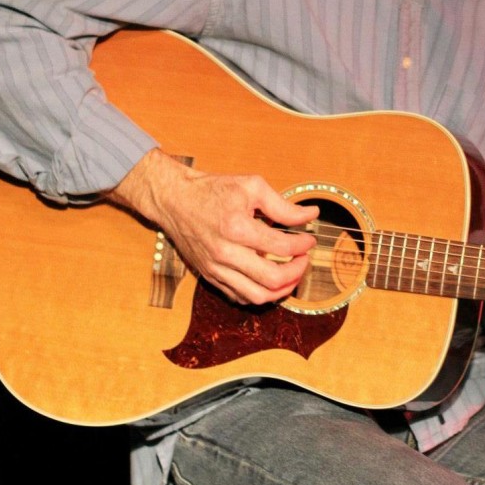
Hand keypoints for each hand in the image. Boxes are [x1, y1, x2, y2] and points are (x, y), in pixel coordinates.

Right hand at [109, 148, 316, 304]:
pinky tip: (269, 281)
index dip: (303, 245)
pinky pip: (239, 297)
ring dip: (282, 290)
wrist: (174, 200)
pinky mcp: (209, 276)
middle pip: (272, 279)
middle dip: (297, 272)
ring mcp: (216, 269)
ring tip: (292, 275)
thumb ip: (282, 205)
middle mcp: (225, 253)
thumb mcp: (251, 186)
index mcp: (237, 228)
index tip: (309, 240)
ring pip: (257, 296)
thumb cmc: (212, 190)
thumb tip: (311, 215)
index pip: (282, 247)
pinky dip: (260, 294)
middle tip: (304, 259)